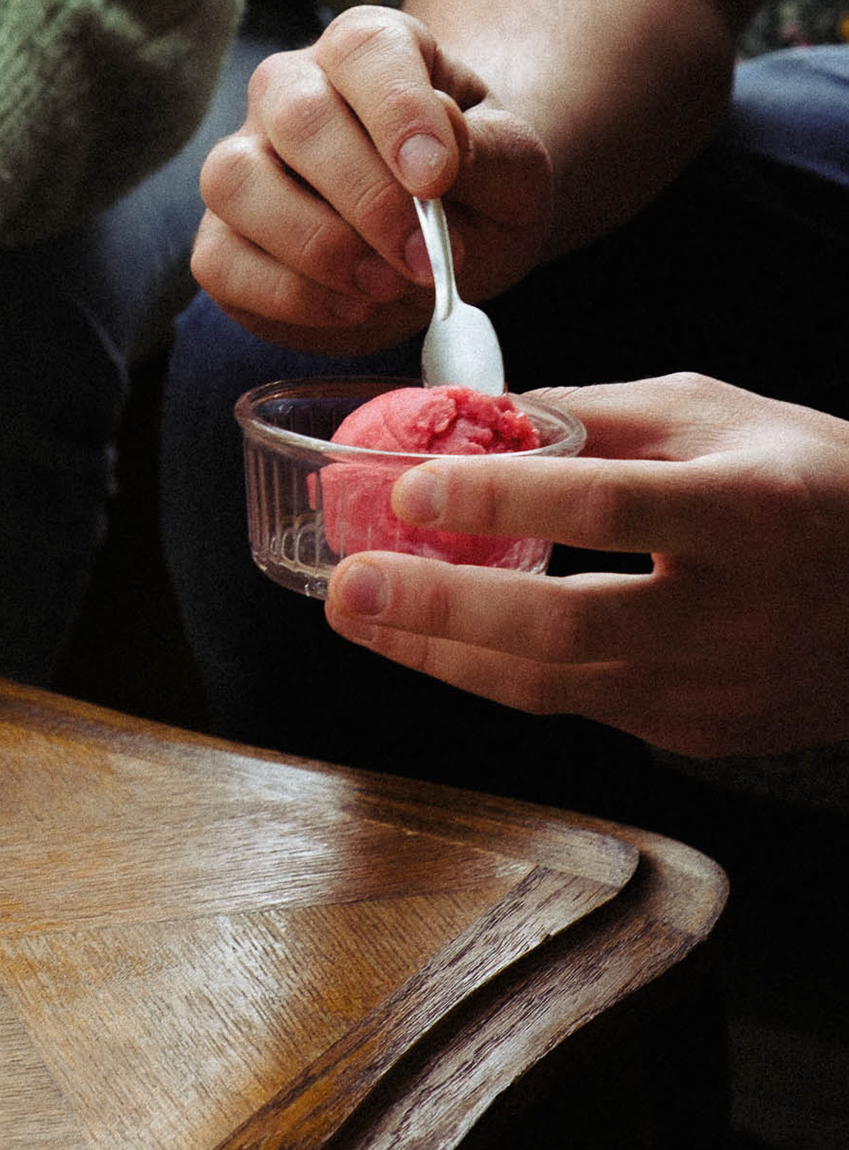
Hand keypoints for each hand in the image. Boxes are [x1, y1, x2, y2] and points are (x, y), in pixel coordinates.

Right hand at [192, 7, 552, 352]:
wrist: (443, 245)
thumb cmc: (476, 189)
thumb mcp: (515, 170)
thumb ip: (490, 151)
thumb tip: (438, 143)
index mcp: (369, 51)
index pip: (366, 49)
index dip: (398, 111)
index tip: (437, 180)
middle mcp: (290, 90)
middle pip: (297, 115)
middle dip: (364, 197)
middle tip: (421, 258)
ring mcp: (244, 163)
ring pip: (235, 181)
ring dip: (316, 245)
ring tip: (385, 286)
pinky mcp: (221, 240)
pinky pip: (221, 261)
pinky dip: (286, 295)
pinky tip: (349, 309)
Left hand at [322, 374, 848, 756]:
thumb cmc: (815, 484)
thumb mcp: (725, 417)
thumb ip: (600, 417)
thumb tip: (476, 416)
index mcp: (754, 509)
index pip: (610, 505)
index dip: (502, 497)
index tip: (407, 488)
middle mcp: (737, 611)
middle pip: (566, 626)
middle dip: (440, 609)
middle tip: (348, 585)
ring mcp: (719, 688)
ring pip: (554, 686)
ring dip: (442, 653)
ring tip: (361, 613)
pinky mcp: (697, 733)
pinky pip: (576, 704)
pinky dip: (494, 673)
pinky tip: (433, 640)